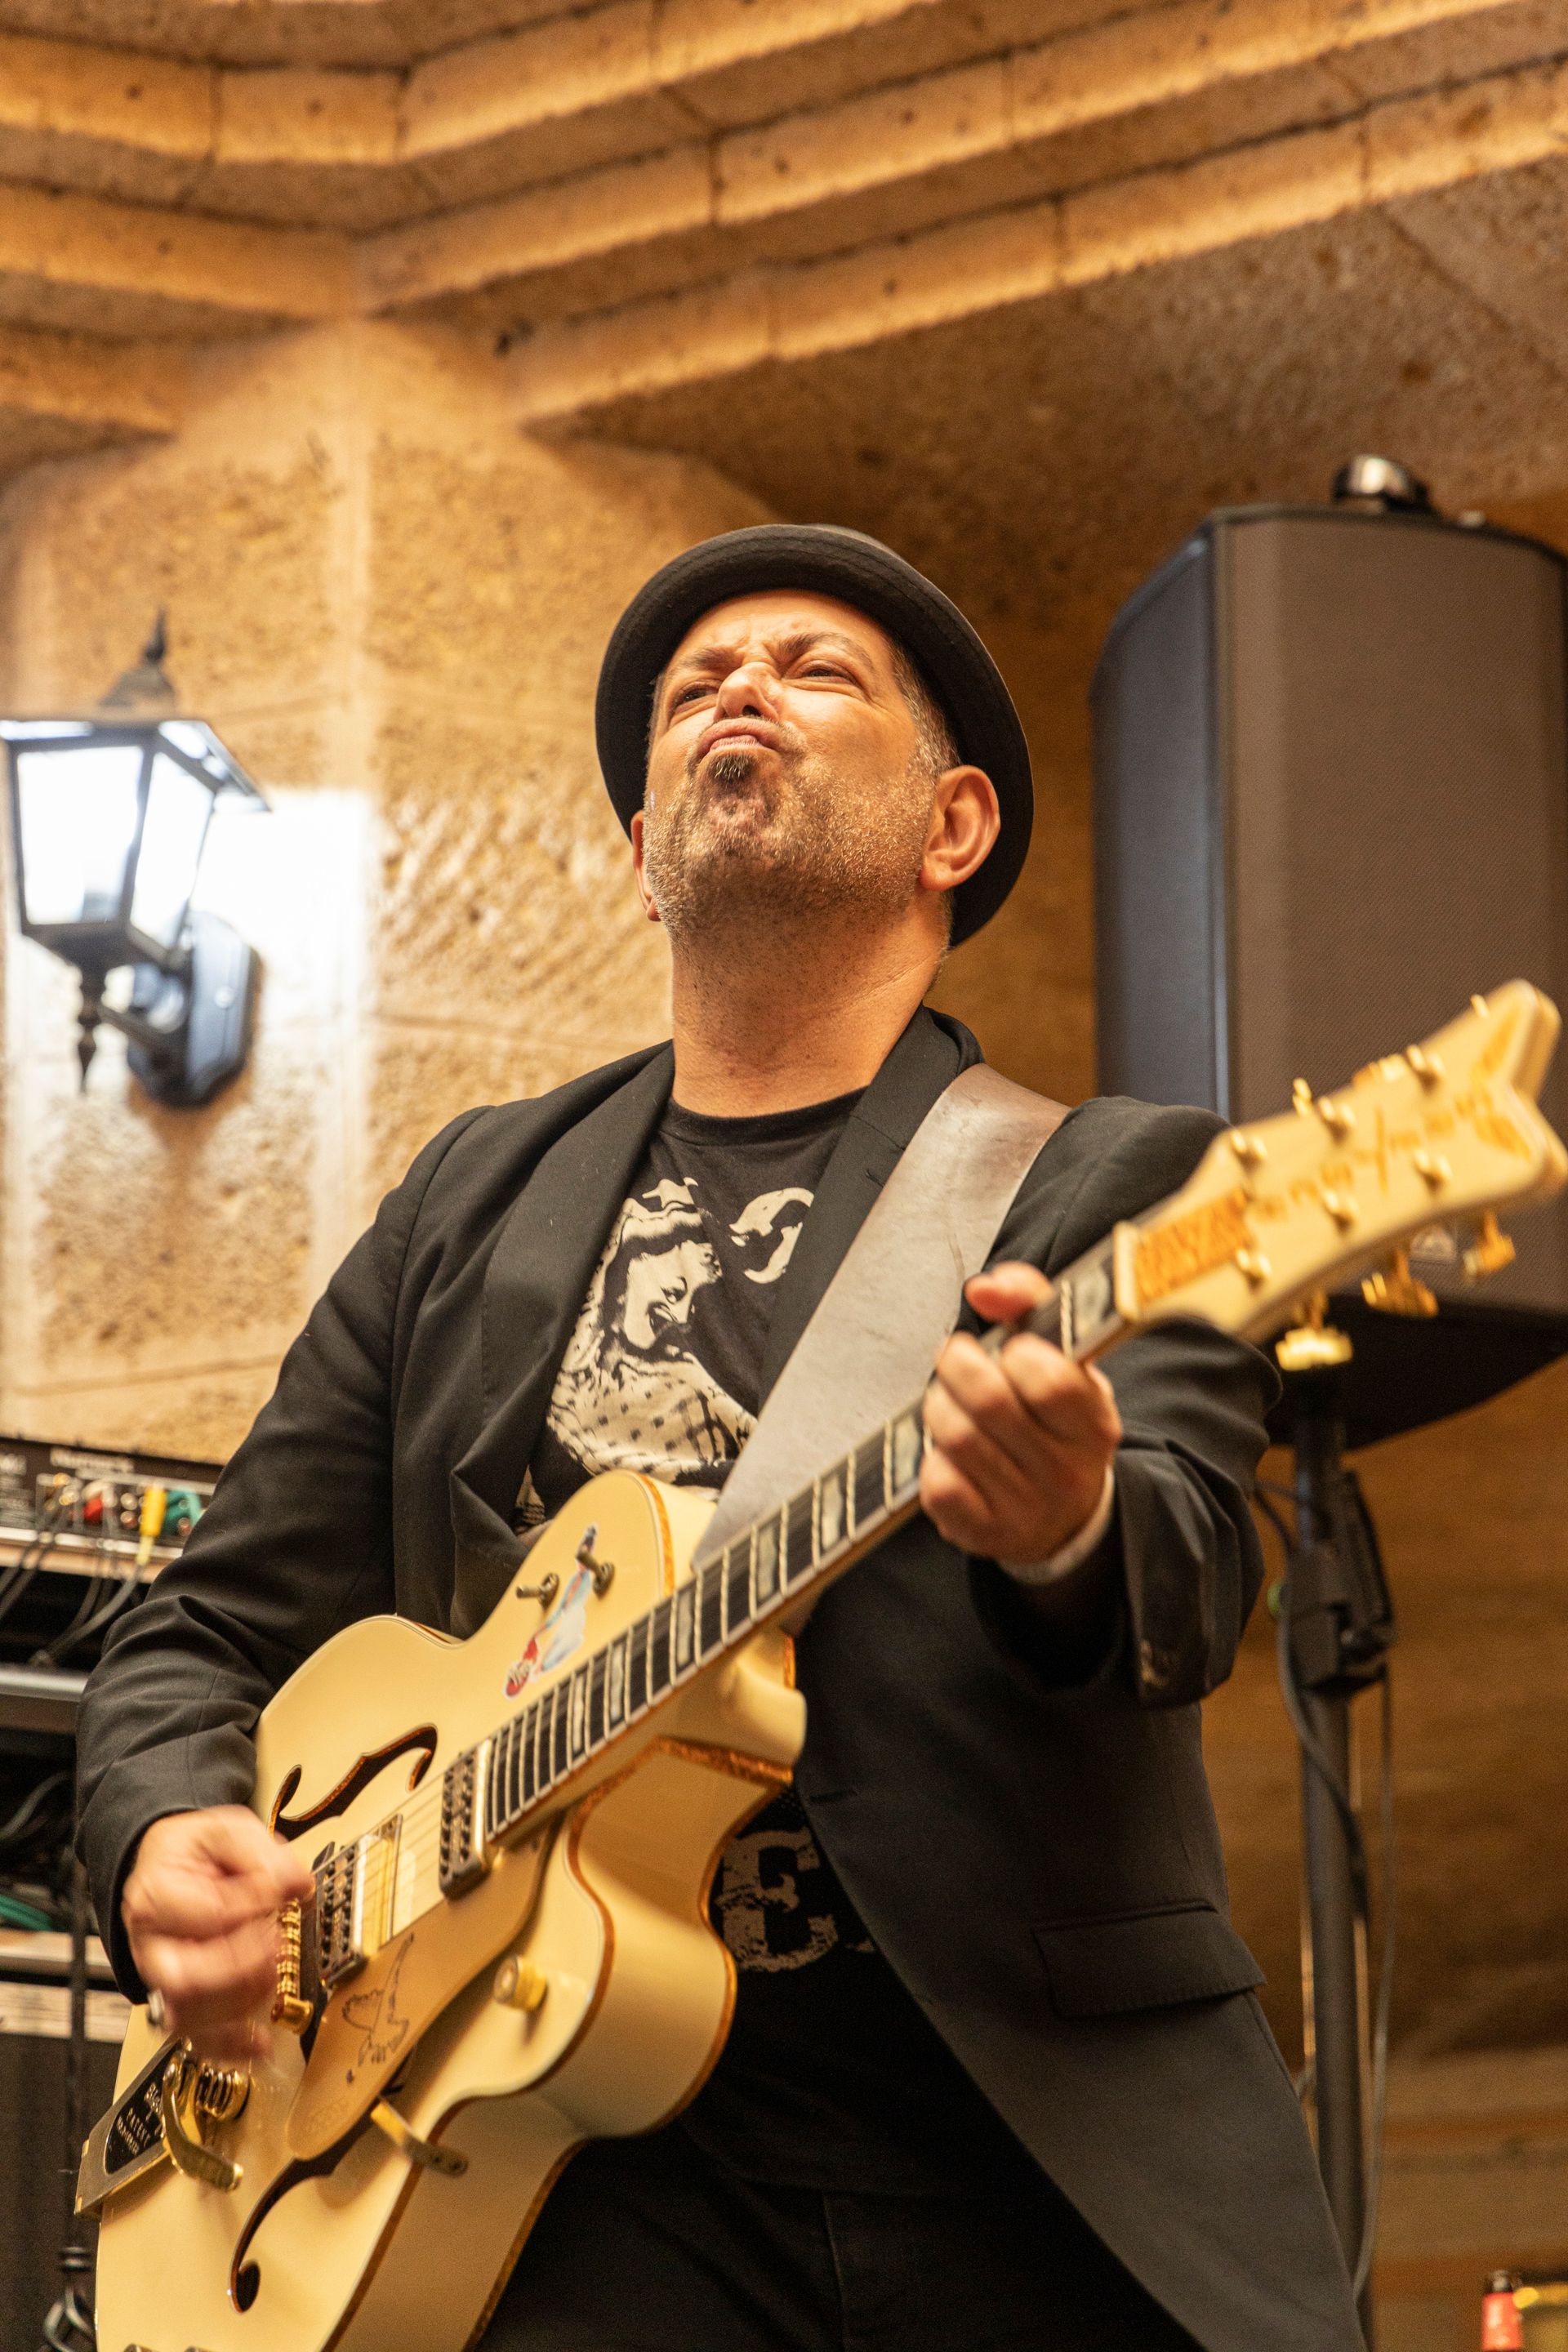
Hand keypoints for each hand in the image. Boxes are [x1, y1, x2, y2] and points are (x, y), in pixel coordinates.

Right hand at [122, 1806, 313, 2061]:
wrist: (168, 1867)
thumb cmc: (195, 1852)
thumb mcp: (226, 1832)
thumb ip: (261, 1854)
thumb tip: (295, 1881)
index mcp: (155, 1897)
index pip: (209, 1914)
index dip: (254, 1904)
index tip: (281, 1888)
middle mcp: (152, 1946)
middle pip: (187, 1979)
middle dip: (243, 1963)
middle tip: (275, 1938)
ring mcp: (163, 1981)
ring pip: (192, 2017)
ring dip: (244, 1999)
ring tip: (273, 1968)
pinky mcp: (180, 2003)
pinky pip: (199, 2040)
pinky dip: (232, 2047)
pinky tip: (262, 2043)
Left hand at [921, 1261, 1120, 1567]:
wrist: (1066, 1516)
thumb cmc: (1056, 1421)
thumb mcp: (1063, 1359)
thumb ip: (1030, 1303)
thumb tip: (983, 1288)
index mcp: (1094, 1423)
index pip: (1052, 1382)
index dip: (1018, 1353)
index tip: (1010, 1348)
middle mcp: (1067, 1471)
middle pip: (989, 1402)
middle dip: (957, 1366)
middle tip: (956, 1359)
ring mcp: (1027, 1508)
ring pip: (956, 1437)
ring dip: (939, 1406)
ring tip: (948, 1401)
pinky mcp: (986, 1534)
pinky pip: (939, 1485)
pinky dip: (932, 1458)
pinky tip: (948, 1452)